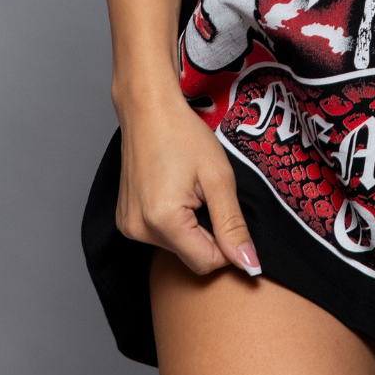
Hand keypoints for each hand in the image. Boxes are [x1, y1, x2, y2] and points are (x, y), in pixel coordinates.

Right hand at [116, 83, 260, 278]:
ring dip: (191, 227)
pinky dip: (174, 223)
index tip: (228, 214)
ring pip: (176, 248)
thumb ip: (233, 225)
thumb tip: (250, 265)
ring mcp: (128, 227)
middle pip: (191, 257)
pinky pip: (160, 237)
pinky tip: (173, 192)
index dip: (227, 244)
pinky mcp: (124, 221)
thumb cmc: (183, 134)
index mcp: (163, 220)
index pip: (207, 264)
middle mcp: (139, 230)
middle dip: (208, 234)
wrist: (147, 108)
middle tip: (207, 195)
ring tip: (188, 189)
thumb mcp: (218, 177)